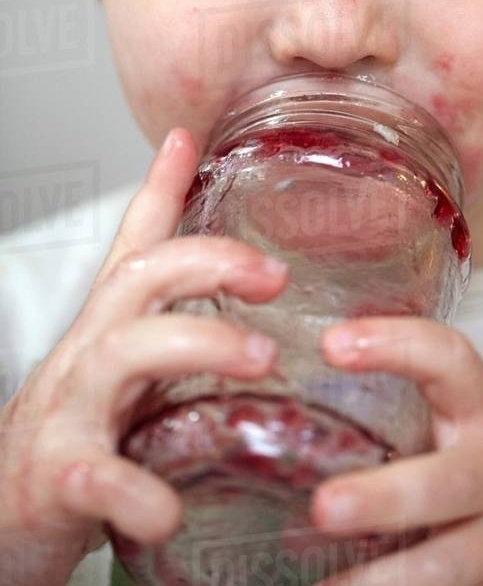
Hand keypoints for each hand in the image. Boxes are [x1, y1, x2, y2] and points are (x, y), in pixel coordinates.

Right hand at [0, 129, 287, 585]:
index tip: (186, 139)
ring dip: (200, 342)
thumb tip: (225, 274)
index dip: (160, 189)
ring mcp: (68, 413)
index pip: (136, 247)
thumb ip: (169, 320)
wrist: (2, 521)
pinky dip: (136, 491)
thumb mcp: (124, 367)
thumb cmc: (75, 436)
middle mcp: (87, 357)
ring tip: (262, 358)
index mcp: (110, 330)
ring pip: (125, 353)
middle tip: (278, 275)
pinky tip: (168, 509)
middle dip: (211, 261)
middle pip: (140, 280)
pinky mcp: (58, 480)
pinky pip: (98, 475)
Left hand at [311, 318, 482, 585]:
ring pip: (454, 564)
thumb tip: (298, 417)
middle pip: (451, 483)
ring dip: (386, 582)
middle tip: (323, 507)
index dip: (396, 345)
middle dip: (387, 498)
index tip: (332, 345)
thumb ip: (413, 417)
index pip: (449, 360)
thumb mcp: (474, 428)